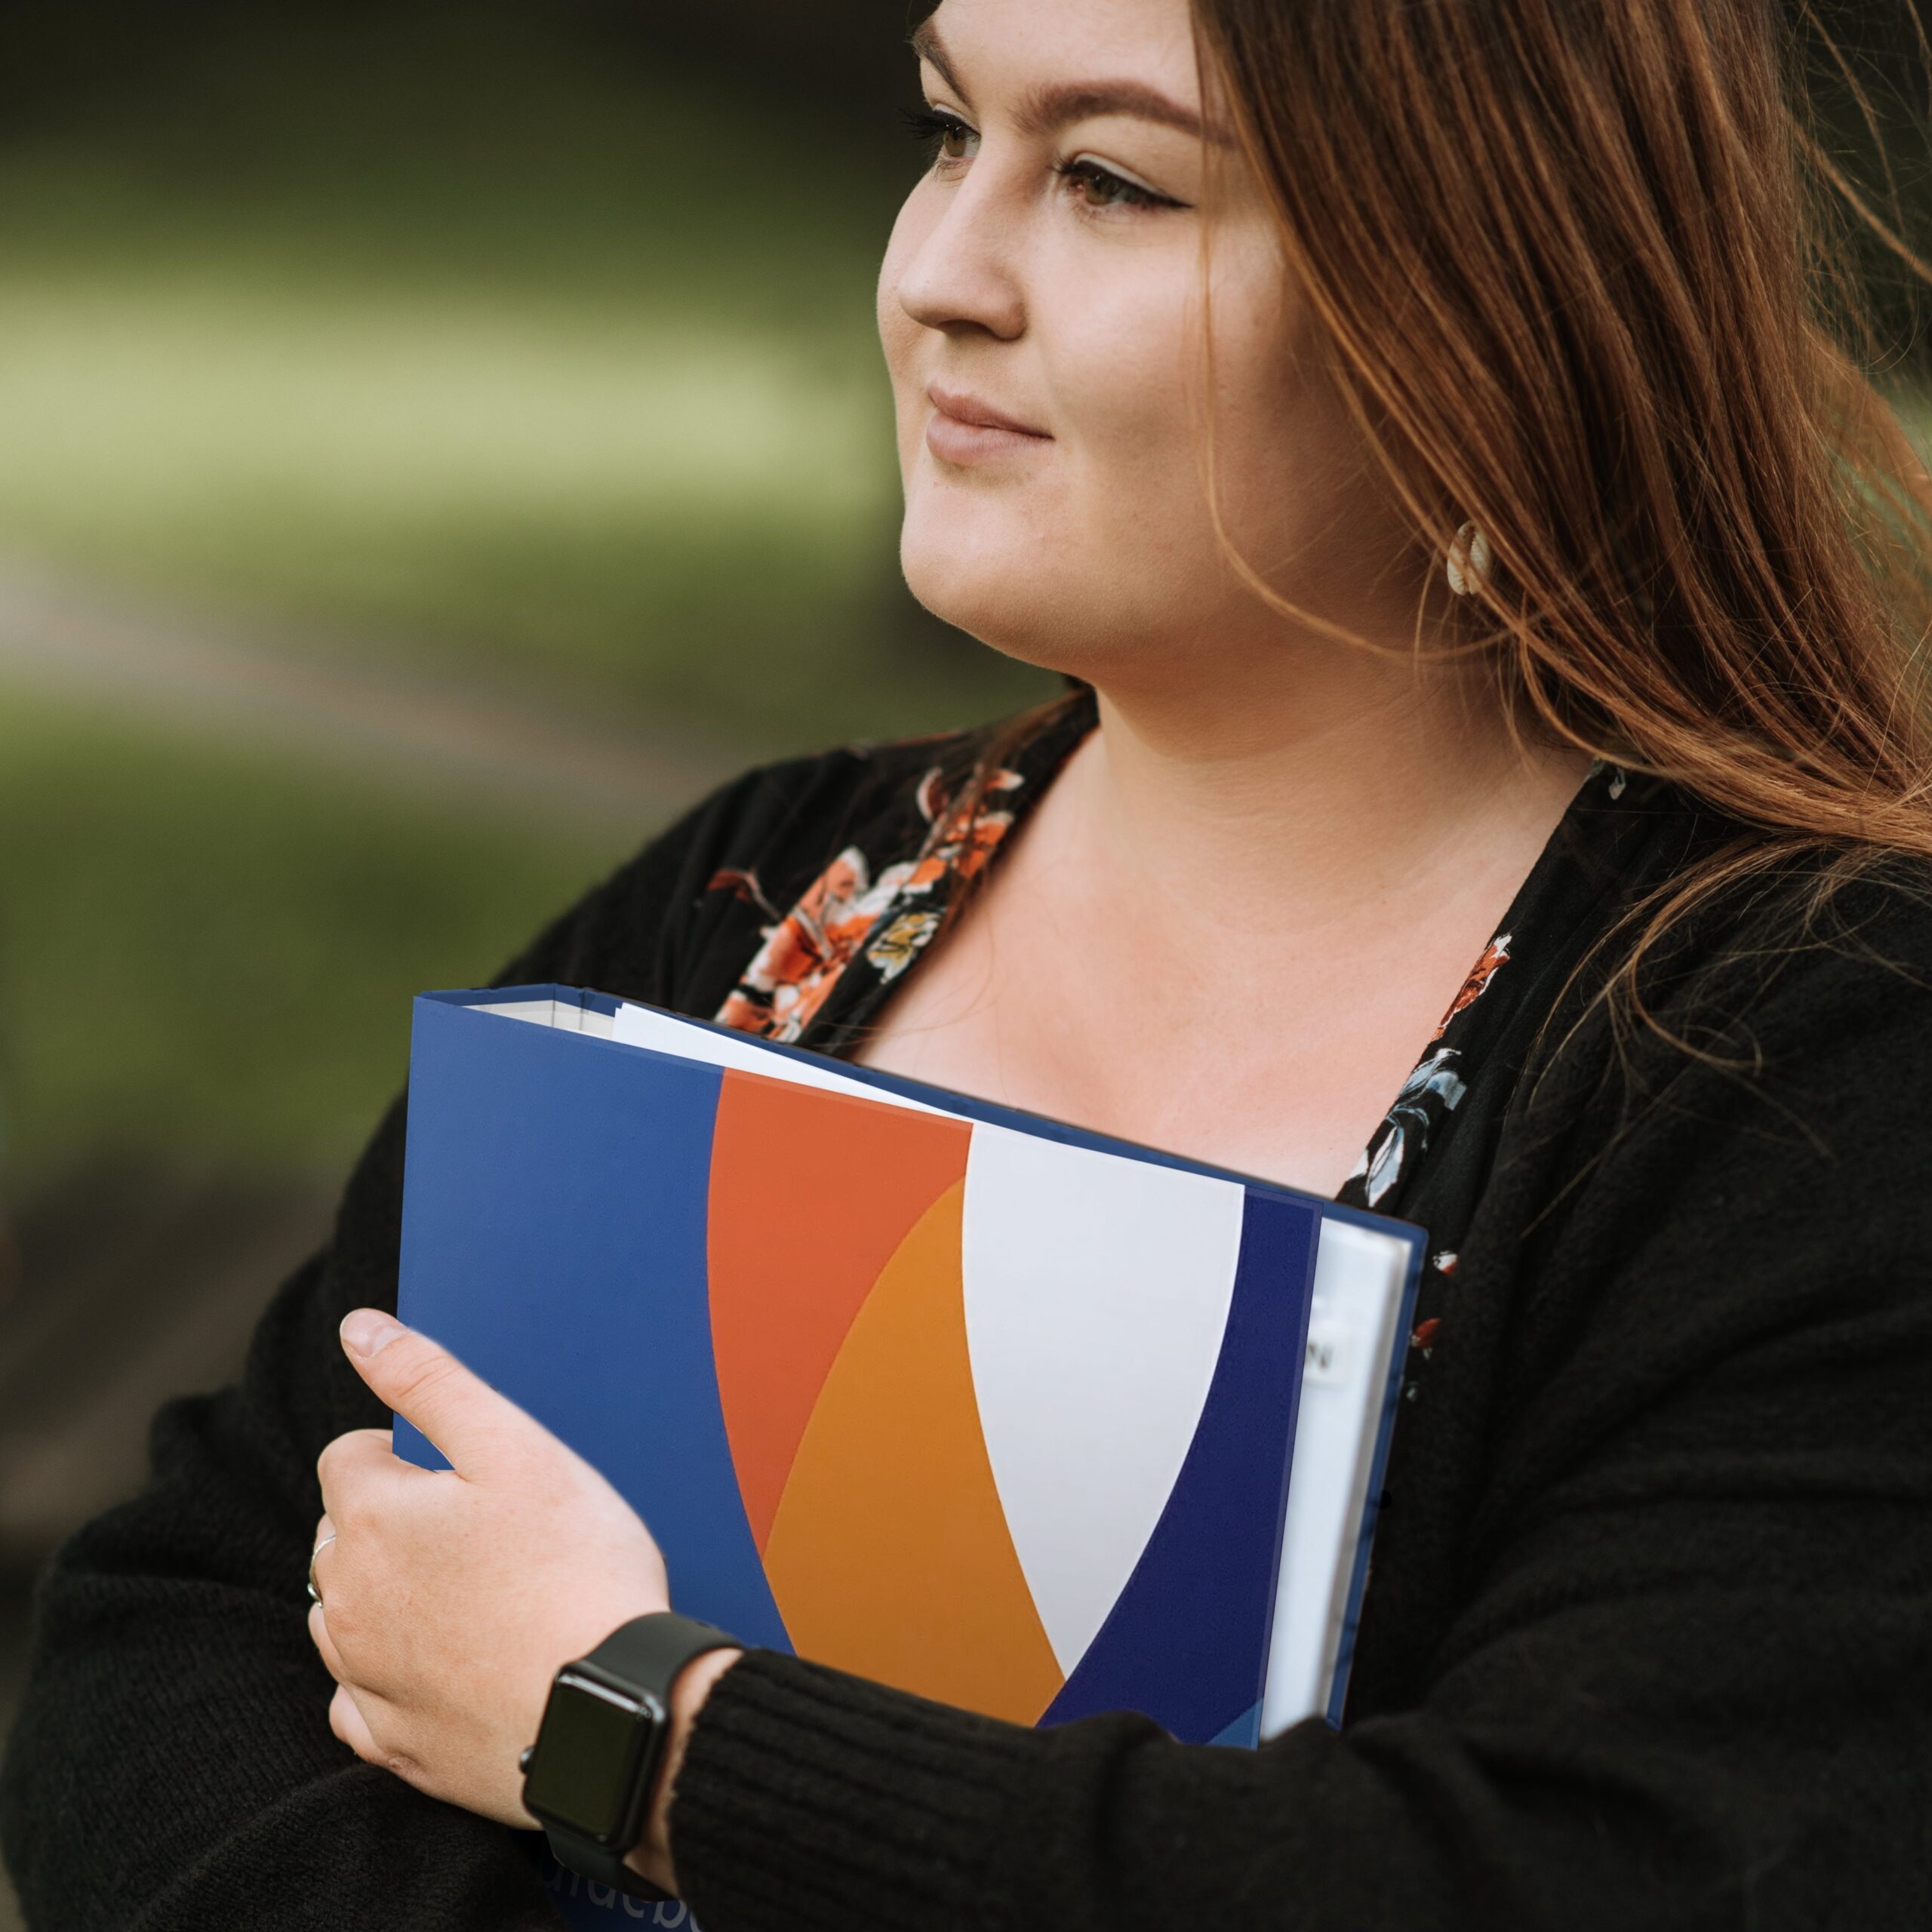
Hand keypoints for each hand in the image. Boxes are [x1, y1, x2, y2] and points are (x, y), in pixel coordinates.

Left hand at [308, 1309, 673, 1829]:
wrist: (610, 1709)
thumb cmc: (576, 1568)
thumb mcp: (515, 1446)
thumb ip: (430, 1380)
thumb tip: (358, 1328)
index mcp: (370, 1517)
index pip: (348, 1456)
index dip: (408, 1454)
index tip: (473, 1477)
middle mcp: (346, 1599)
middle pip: (340, 1534)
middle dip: (391, 1520)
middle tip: (486, 1530)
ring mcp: (364, 1678)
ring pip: (341, 1614)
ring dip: (383, 1594)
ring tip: (472, 1592)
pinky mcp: (393, 1743)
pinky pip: (358, 1700)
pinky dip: (386, 1679)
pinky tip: (445, 1665)